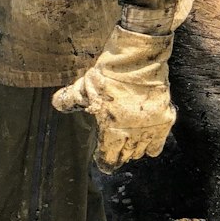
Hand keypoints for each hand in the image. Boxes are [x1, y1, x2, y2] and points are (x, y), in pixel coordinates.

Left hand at [51, 26, 174, 172]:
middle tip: (116, 153)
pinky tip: (147, 144)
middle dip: (119, 155)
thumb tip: (55, 104)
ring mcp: (149, 128)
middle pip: (126, 155)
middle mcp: (131, 133)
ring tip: (129, 147)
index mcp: (111, 129)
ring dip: (134, 151)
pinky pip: (158, 144)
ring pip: (141, 151)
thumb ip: (70, 99)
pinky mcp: (165, 119)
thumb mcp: (85, 86)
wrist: (137, 59)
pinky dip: (152, 147)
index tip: (103, 161)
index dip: (105, 160)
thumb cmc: (108, 73)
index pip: (108, 156)